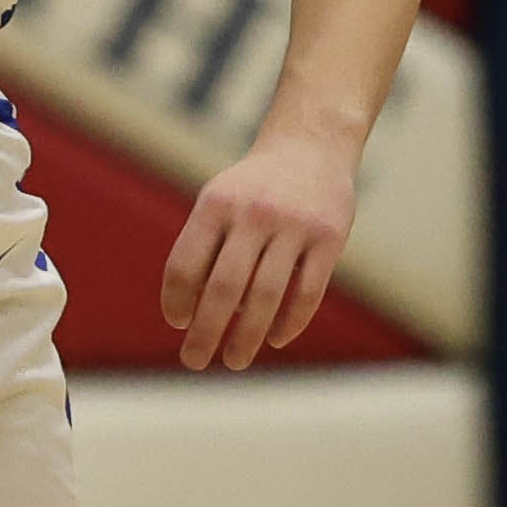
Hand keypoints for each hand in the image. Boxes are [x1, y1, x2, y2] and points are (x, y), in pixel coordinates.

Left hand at [159, 126, 354, 373]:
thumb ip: (203, 248)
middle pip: (223, 288)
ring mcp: (294, 226)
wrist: (310, 146)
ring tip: (234, 361)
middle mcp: (254, 213)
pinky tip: (276, 340)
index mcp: (216, 204)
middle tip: (194, 361)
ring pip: (266, 296)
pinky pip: (307, 293)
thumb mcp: (218, 200)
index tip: (177, 324)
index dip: (177, 300)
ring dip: (247, 337)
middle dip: (205, 331)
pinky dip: (290, 323)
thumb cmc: (253, 186)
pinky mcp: (329, 238)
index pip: (186, 263)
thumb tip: (192, 312)